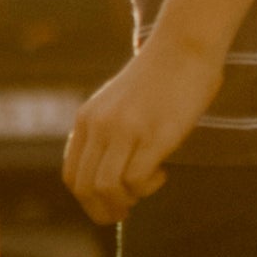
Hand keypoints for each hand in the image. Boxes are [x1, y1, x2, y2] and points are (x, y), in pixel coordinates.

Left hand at [63, 35, 221, 224]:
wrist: (184, 45)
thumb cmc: (158, 78)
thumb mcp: (117, 103)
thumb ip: (105, 131)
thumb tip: (104, 173)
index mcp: (86, 120)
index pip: (72, 176)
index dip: (88, 200)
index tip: (110, 204)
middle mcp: (99, 126)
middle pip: (85, 188)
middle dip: (104, 211)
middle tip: (126, 211)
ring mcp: (124, 130)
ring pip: (106, 188)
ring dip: (126, 201)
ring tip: (147, 187)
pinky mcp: (153, 134)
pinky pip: (136, 180)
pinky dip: (147, 187)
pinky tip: (162, 171)